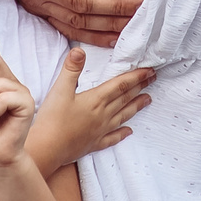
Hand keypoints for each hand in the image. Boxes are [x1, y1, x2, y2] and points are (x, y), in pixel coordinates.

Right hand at [0, 0, 144, 47]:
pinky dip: (91, 36)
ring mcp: (34, 0)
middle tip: (144, 5)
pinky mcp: (36, 9)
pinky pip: (65, 28)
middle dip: (116, 6)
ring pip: (76, 20)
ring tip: (137, 22)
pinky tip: (114, 37)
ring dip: (108, 24)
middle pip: (81, 2)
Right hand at [28, 46, 155, 170]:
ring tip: (148, 100)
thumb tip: (80, 50)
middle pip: (125, 98)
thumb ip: (71, 69)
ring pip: (123, 116)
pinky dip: (122, 133)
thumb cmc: (52, 120)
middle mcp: (102, 115)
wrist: (47, 149)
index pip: (121, 85)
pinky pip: (112, 138)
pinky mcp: (93, 144)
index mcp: (96, 100)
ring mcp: (99, 131)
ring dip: (136, 106)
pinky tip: (129, 132)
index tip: (150, 70)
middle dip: (141, 87)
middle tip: (154, 79)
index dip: (137, 76)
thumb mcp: (60, 89)